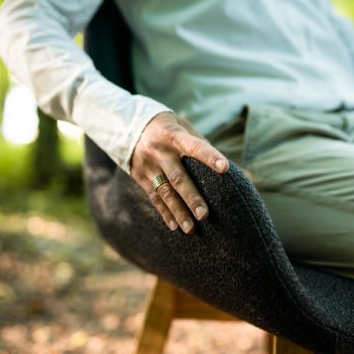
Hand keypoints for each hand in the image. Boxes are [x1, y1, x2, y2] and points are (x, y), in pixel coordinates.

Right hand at [131, 112, 228, 233]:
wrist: (128, 125)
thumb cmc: (167, 128)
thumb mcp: (182, 126)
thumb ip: (199, 144)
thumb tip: (224, 166)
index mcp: (174, 135)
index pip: (195, 146)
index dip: (210, 157)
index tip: (225, 168)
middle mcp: (160, 152)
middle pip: (178, 177)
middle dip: (191, 197)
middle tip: (204, 215)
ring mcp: (148, 165)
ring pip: (165, 192)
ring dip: (178, 212)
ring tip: (191, 228)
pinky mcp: (140, 176)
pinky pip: (154, 197)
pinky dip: (165, 212)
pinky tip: (175, 226)